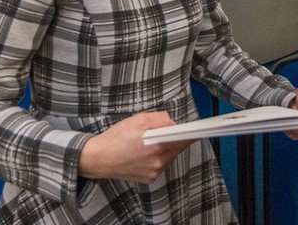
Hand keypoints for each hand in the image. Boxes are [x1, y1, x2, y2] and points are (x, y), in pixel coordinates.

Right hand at [78, 112, 194, 183]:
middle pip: (177, 148)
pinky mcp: (149, 178)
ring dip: (167, 147)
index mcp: (156, 146)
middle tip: (167, 130)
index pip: (183, 140)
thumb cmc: (116, 137)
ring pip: (170, 156)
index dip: (191, 133)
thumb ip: (160, 119)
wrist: (98, 159)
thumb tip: (172, 122)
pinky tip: (147, 152)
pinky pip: (162, 165)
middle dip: (176, 138)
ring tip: (152, 141)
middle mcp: (158, 162)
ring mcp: (154, 172)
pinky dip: (159, 157)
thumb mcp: (138, 120)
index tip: (199, 128)